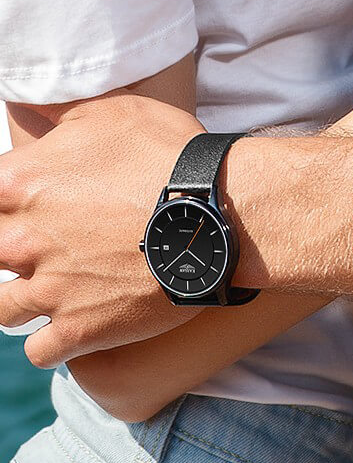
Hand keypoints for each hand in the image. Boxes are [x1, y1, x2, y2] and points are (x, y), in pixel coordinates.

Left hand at [0, 92, 205, 367]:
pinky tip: (73, 325)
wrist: (221, 211)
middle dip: (12, 249)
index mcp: (21, 183)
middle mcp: (24, 238)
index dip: (5, 203)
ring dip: (23, 298)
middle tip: (45, 246)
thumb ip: (60, 115)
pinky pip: (40, 352)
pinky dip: (53, 342)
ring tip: (54, 288)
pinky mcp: (83, 328)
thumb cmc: (170, 155)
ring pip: (1, 308)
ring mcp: (51, 288)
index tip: (24, 208)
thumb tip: (34, 111)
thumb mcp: (113, 111)